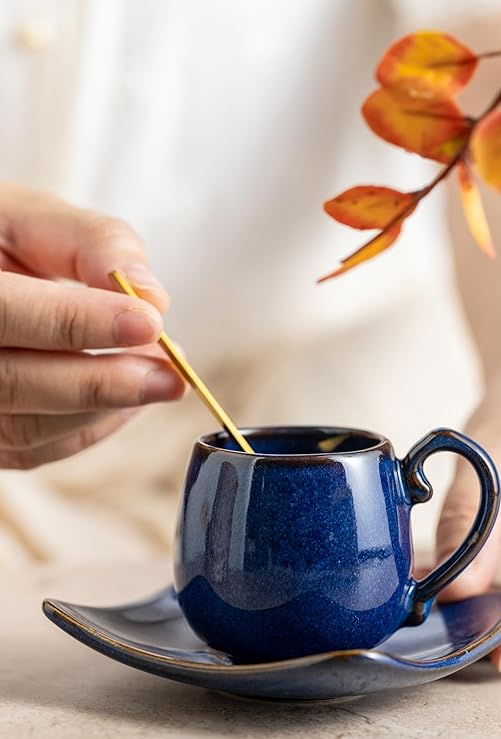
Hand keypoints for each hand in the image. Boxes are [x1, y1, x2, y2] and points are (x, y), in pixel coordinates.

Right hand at [0, 182, 183, 468]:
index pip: (5, 314)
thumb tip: (153, 294)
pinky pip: (36, 449)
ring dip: (106, 408)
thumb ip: (90, 242)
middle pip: (14, 384)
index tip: (149, 322)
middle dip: (103, 382)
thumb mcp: (28, 215)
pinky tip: (132, 398)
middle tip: (172, 374)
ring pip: (28, 429)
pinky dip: (93, 426)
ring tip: (160, 377)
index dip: (77, 323)